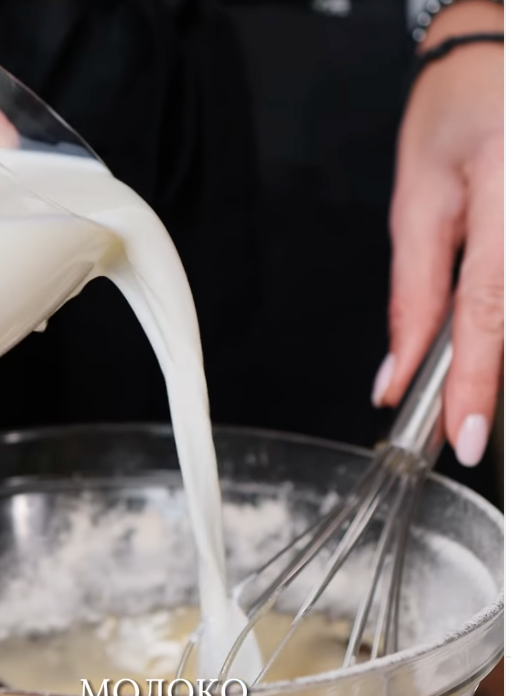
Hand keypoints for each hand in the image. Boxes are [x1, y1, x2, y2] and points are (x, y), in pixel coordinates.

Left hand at [373, 0, 502, 467]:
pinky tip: (496, 341)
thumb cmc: (456, 113)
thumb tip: (397, 373)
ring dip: (504, 353)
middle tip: (468, 420)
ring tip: (475, 382)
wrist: (501, 56)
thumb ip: (412, 294)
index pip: (488, 307)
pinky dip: (510, 329)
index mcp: (504, 192)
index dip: (478, 381)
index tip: (467, 436)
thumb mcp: (417, 201)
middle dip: (496, 380)